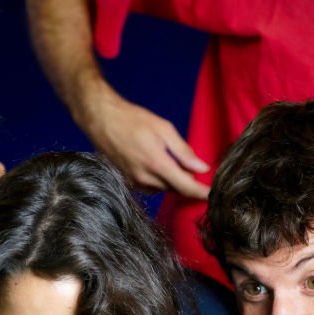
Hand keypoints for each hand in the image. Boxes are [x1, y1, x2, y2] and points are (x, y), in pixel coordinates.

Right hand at [82, 90, 209, 197]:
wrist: (101, 120)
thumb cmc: (132, 120)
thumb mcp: (164, 129)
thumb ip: (184, 151)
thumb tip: (202, 168)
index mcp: (157, 164)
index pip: (186, 187)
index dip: (201, 193)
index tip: (212, 195)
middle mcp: (145, 178)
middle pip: (175, 189)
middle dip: (186, 181)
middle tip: (191, 165)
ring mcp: (134, 182)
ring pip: (162, 188)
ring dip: (171, 180)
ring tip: (168, 159)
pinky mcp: (127, 181)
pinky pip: (150, 187)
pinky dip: (158, 179)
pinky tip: (155, 163)